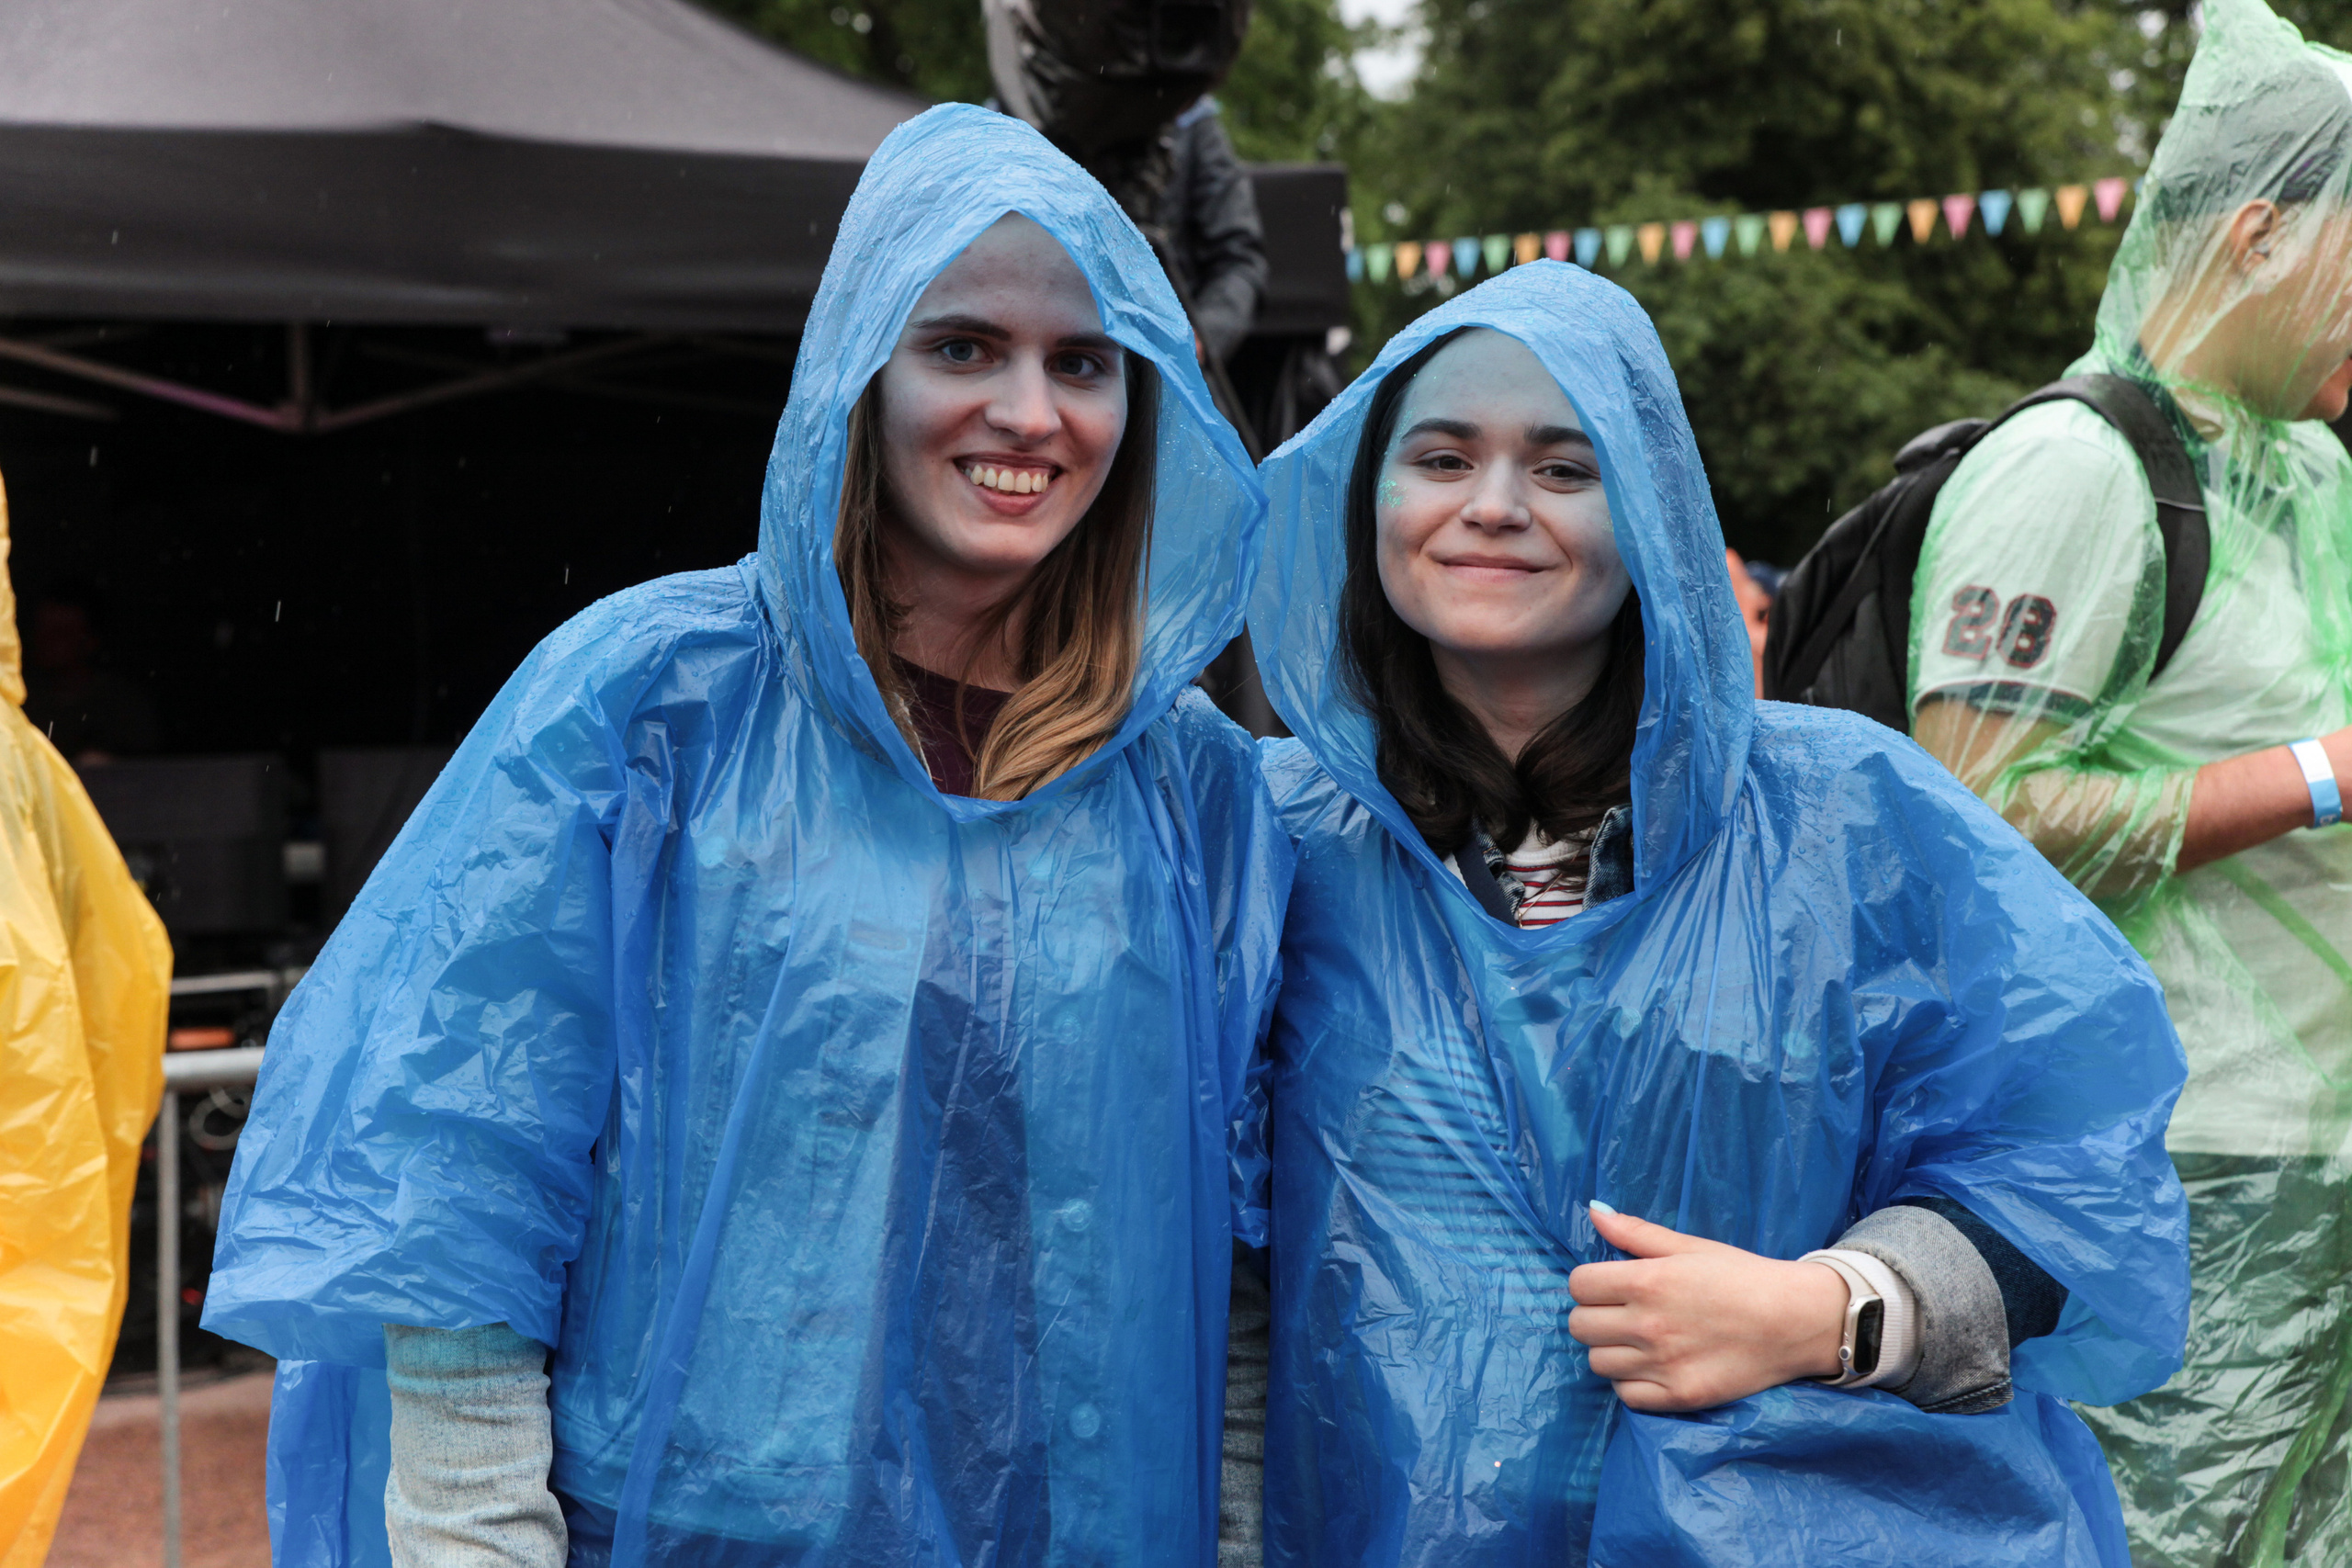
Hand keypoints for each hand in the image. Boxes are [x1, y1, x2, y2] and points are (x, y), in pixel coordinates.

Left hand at [1567, 1205, 1848, 1411]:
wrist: (1795, 1320)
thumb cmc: (1742, 1276)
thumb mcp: (1690, 1246)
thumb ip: (1637, 1233)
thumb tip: (1593, 1211)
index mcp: (1647, 1281)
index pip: (1578, 1286)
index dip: (1590, 1284)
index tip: (1609, 1287)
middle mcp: (1648, 1324)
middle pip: (1580, 1326)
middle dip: (1594, 1316)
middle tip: (1621, 1314)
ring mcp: (1663, 1364)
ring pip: (1597, 1362)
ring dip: (1610, 1350)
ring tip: (1637, 1341)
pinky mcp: (1679, 1396)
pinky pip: (1626, 1395)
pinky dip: (1631, 1382)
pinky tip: (1650, 1367)